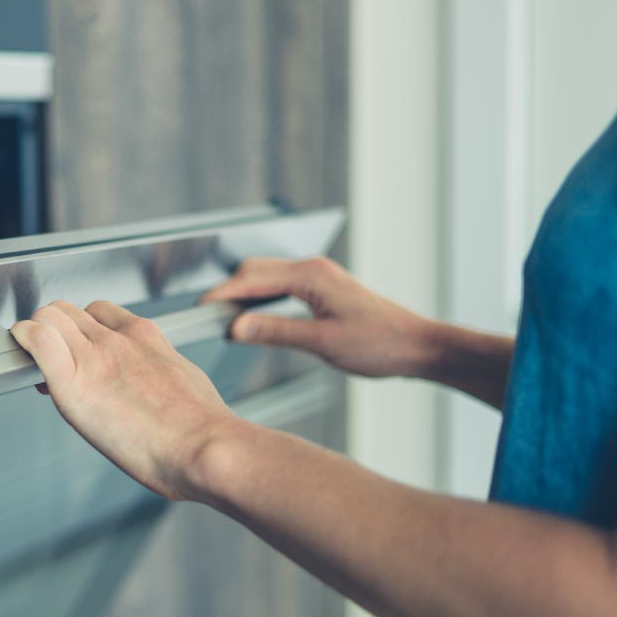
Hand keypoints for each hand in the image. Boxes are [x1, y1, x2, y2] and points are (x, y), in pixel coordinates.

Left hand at [10, 301, 237, 500]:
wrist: (201, 446)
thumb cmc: (200, 428)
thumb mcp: (185, 381)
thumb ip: (160, 373)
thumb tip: (153, 387)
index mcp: (145, 337)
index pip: (99, 312)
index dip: (82, 328)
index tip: (78, 349)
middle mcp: (116, 340)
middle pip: (69, 312)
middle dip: (55, 330)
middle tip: (53, 359)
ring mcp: (94, 357)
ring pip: (49, 318)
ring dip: (36, 334)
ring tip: (36, 362)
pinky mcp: (73, 381)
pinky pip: (37, 339)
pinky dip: (23, 338)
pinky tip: (21, 350)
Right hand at [201, 257, 437, 378]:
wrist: (418, 347)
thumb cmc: (381, 343)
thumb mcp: (322, 343)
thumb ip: (276, 332)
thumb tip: (237, 327)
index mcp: (311, 276)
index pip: (252, 278)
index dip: (222, 294)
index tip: (199, 309)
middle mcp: (313, 270)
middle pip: (254, 271)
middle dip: (227, 291)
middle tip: (205, 316)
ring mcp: (319, 278)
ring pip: (266, 277)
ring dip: (244, 294)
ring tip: (224, 318)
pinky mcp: (323, 290)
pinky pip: (281, 286)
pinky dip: (261, 298)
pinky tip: (255, 317)